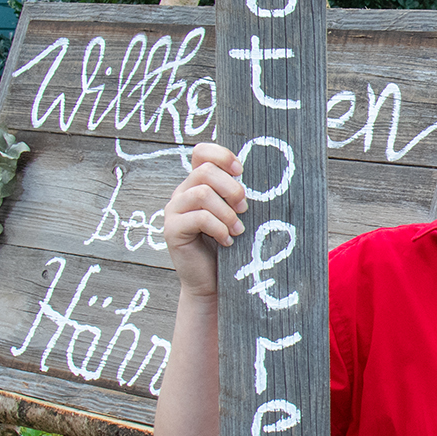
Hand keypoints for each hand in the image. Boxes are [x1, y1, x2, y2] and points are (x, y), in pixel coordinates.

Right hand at [164, 143, 246, 297]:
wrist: (211, 282)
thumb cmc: (229, 246)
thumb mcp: (236, 215)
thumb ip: (239, 196)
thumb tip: (265, 178)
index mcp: (197, 184)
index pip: (201, 153)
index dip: (221, 155)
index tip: (241, 171)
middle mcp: (182, 194)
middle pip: (204, 172)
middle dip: (231, 188)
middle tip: (244, 209)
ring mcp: (174, 211)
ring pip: (201, 193)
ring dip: (226, 212)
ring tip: (238, 230)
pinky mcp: (172, 230)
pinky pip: (198, 218)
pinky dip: (218, 228)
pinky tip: (227, 241)